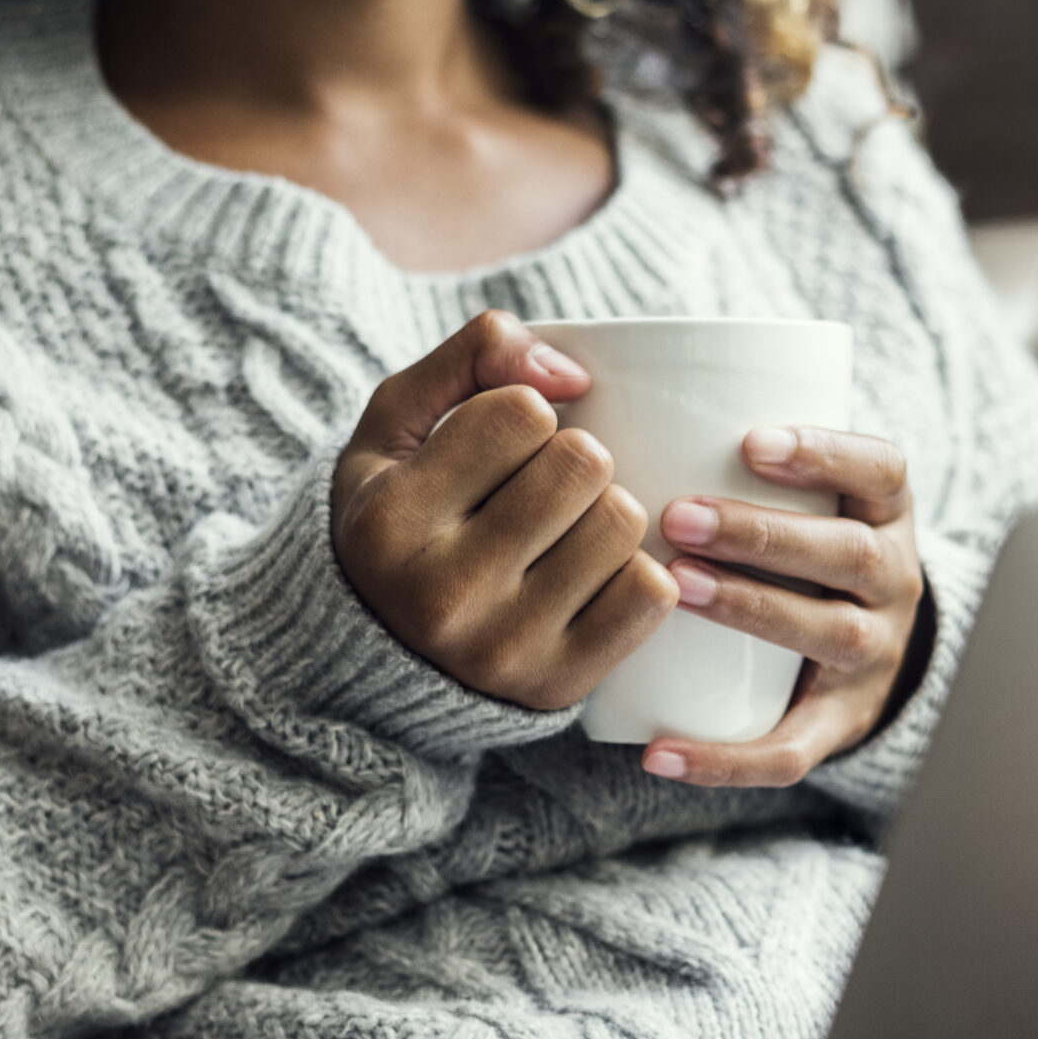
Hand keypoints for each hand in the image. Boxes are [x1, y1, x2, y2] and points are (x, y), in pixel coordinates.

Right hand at [332, 312, 679, 710]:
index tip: (500, 448)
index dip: (525, 413)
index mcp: (389, 522)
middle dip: (574, 458)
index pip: (521, 414)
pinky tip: (593, 575)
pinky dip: (635, 570)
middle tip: (542, 488)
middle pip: (584, 463)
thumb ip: (474, 356)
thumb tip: (573, 374)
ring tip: (564, 531)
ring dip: (605, 512)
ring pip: (622, 522)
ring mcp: (503, 647)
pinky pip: (652, 592)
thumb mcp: (398, 424)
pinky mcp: (559, 683)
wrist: (385, 655)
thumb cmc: (403, 515)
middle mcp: (441, 594)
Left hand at [642, 426, 926, 787]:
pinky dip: (725, 758)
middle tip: (678, 516)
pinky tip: (659, 751)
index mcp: (885, 511)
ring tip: (678, 591)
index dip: (826, 453)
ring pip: (828, 634)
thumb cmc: (800, 540)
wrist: (868, 645)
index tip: (753, 439)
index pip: (881, 469)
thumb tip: (597, 374)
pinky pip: (792, 749)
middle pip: (849, 553)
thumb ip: (733, 438)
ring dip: (753, 608)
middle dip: (765, 534)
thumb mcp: (806, 488)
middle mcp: (893, 580)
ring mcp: (872, 654)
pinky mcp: (838, 722)